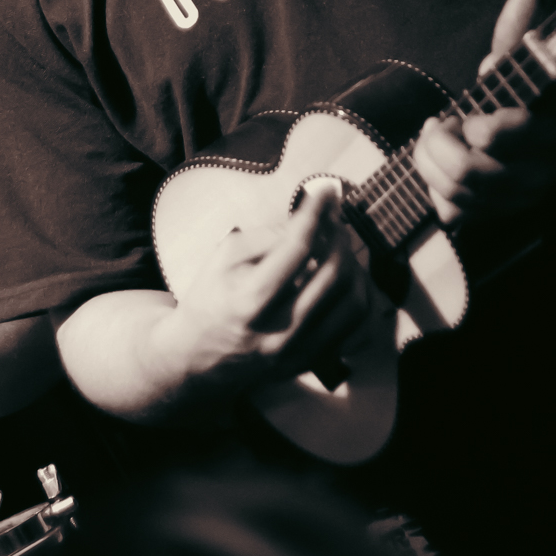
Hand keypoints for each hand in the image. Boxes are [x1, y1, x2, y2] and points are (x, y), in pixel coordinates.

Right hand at [161, 188, 371, 397]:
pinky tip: (346, 276)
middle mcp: (278, 330)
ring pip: (351, 302)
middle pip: (331, 274)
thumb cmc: (210, 299)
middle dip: (340, 236)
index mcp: (250, 300)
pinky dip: (357, 295)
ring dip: (353, 264)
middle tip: (335, 219)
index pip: (297, 248)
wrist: (198, 358)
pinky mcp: (309, 362)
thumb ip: (266, 236)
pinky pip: (353, 327)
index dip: (316, 214)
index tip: (326, 192)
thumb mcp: (223, 258)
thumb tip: (308, 221)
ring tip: (341, 247)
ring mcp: (297, 352)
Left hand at [414, 0, 555, 224]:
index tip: (467, 114)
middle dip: (437, 145)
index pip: (503, 136)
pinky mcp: (498, 214)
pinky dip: (436, 190)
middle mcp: (540, 171)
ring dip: (429, 162)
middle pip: (468, 172)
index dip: (476, 126)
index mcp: (550, 130)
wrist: (549, 136)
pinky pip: (453, 214)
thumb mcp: (524, 64)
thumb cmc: (531, 95)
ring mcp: (519, 197)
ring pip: (456, 194)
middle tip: (435, 124)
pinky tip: (440, 168)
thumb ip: (518, 34)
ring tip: (432, 138)